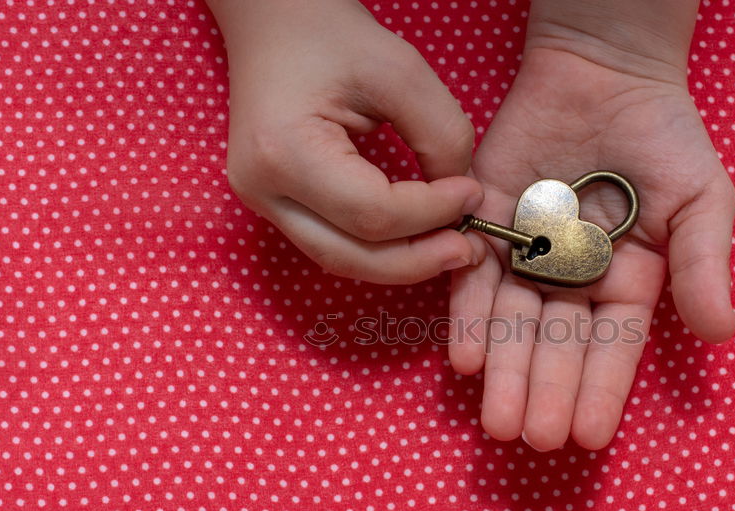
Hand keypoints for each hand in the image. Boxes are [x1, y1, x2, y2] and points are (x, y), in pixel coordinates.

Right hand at [207, 0, 484, 283]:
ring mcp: (262, 202)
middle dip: (418, 260)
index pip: (372, 214)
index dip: (431, 213)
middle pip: (351, 256)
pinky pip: (334, 244)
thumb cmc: (331, 36)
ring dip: (401, 263)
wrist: (275, 23)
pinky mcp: (276, 205)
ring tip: (451, 248)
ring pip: (341, 260)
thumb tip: (459, 198)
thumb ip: (441, 135)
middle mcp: (262, 188)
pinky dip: (380, 250)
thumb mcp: (401, 71)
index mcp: (284, 152)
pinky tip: (419, 239)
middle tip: (469, 249)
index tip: (472, 194)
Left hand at [450, 46, 734, 450]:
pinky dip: (468, 314)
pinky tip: (464, 357)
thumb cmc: (663, 136)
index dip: (602, 390)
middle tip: (531, 439)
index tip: (590, 436)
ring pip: (512, 323)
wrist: (603, 72)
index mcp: (627, 283)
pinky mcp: (487, 224)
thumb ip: (703, 264)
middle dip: (544, 393)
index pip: (613, 347)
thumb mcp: (701, 200)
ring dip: (503, 371)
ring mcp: (527, 255)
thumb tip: (720, 332)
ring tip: (495, 421)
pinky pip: (474, 276)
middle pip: (557, 347)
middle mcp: (573, 281)